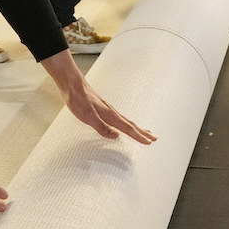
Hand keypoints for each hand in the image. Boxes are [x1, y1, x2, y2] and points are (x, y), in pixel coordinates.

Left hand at [40, 51, 156, 144]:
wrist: (74, 86)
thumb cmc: (79, 100)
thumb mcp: (88, 116)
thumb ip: (101, 127)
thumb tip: (116, 136)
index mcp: (110, 116)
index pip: (128, 129)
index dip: (138, 136)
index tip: (149, 142)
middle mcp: (112, 113)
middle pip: (131, 125)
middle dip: (142, 133)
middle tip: (154, 139)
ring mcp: (109, 110)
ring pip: (127, 121)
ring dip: (137, 128)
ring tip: (145, 132)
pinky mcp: (104, 109)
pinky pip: (120, 118)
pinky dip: (127, 124)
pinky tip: (125, 125)